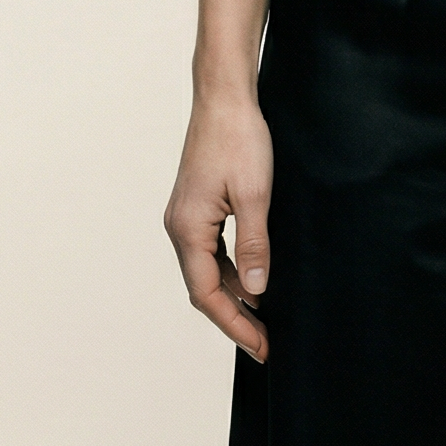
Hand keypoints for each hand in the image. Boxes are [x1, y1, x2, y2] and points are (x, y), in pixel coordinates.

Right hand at [164, 91, 273, 363]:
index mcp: (188, 229)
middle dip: (234, 318)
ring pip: (209, 270)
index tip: (260, 347)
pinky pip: (212, 250)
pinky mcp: (198, 206)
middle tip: (265, 343)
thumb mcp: (255, 196)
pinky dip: (233, 269)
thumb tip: (256, 293)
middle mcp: (180, 227)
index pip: (208, 294)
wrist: (225, 98)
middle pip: (205, 288)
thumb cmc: (238, 139)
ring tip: (264, 318)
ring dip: (235, 295)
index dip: (234, 325)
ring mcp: (187, 217)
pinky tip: (255, 278)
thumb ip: (254, 246)